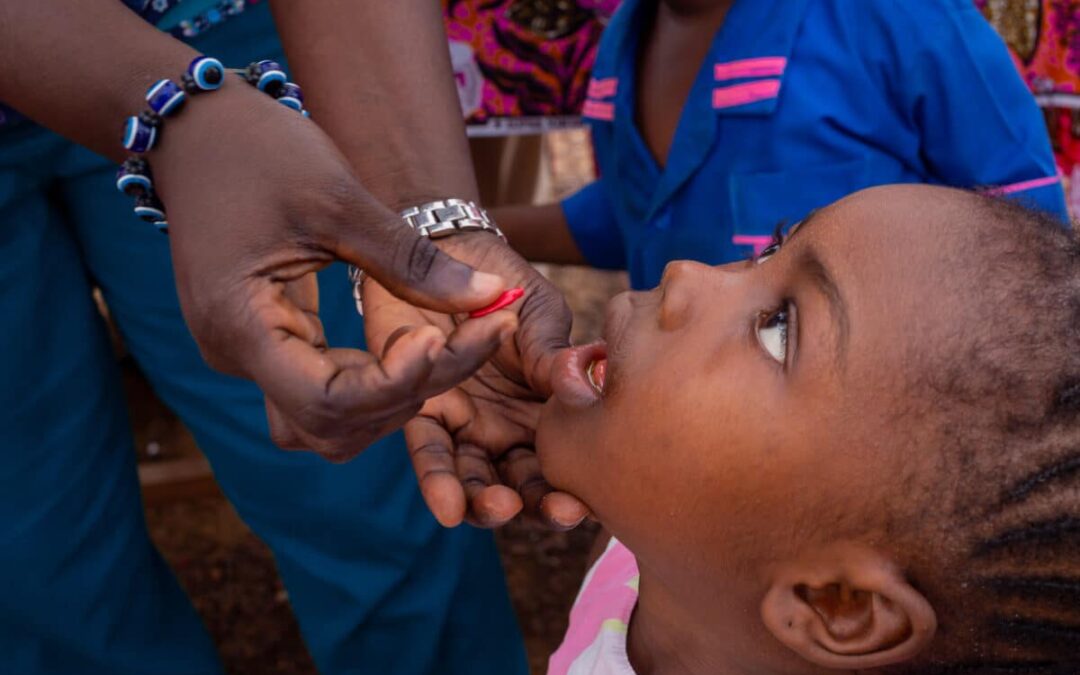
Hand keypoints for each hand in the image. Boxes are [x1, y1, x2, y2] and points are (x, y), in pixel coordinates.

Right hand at [152, 83, 511, 460]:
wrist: (198, 130)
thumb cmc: (257, 151)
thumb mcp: (338, 198)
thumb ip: (410, 260)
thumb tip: (491, 296)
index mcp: (240, 324)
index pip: (325, 401)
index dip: (393, 382)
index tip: (440, 337)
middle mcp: (237, 356)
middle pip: (334, 424)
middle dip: (410, 391)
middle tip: (475, 334)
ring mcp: (249, 355)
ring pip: (332, 421)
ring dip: (396, 395)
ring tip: (453, 340)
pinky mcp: (268, 342)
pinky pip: (328, 388)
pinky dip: (379, 377)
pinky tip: (422, 340)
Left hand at [363, 233, 589, 527]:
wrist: (446, 250)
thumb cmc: (502, 281)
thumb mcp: (539, 311)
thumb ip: (552, 349)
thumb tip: (575, 378)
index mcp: (546, 410)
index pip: (565, 462)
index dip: (575, 487)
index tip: (586, 504)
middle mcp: (506, 428)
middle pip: (523, 483)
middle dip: (538, 504)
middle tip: (556, 512)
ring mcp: (464, 423)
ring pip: (475, 479)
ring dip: (486, 502)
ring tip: (498, 507)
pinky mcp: (420, 410)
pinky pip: (428, 451)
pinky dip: (437, 479)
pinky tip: (447, 506)